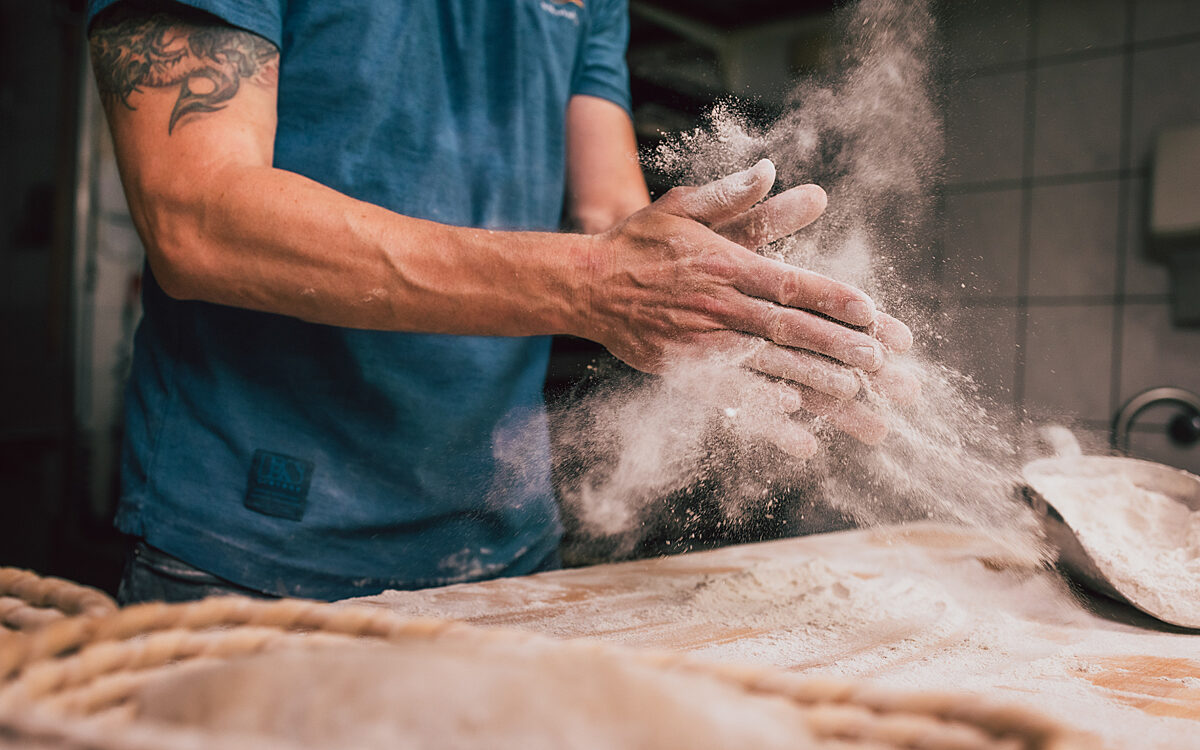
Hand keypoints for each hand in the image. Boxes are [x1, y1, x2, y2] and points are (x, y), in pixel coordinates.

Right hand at [579, 159, 914, 455]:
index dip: (833, 298)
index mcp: (724, 266)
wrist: (586, 285)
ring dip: (814, 382)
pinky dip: (763, 412)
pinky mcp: (684, 371)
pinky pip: (730, 396)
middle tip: (881, 362)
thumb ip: (730, 194)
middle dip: (837, 346)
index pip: (789, 282)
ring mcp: (701, 343)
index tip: (871, 312)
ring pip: (767, 365)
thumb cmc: (641, 243)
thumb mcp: (682, 206)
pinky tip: (794, 425)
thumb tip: (770, 169)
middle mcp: (718, 306)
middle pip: (787, 328)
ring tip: (857, 396)